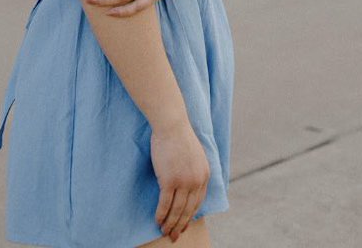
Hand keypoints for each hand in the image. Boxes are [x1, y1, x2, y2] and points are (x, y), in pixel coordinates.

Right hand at [150, 121, 209, 240]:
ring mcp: (184, 182)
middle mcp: (196, 181)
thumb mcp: (194, 155)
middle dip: (180, 225)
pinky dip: (161, 214)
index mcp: (204, 175)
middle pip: (188, 210)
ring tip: (164, 231)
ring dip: (170, 223)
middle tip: (174, 236)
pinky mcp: (169, 180)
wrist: (171, 124)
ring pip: (177, 210)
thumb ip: (194, 170)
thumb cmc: (179, 136)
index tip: (184, 224)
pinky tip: (157, 220)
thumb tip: (188, 183)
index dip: (190, 215)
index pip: (198, 202)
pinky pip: (165, 203)